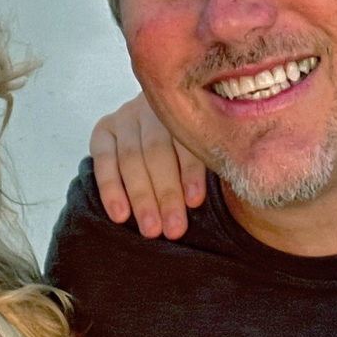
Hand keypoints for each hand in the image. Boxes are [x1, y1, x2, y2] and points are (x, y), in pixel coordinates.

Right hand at [89, 94, 208, 239]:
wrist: (158, 133)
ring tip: (151, 229)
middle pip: (157, 150)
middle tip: (173, 228)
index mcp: (188, 107)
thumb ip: (216, 161)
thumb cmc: (194, 153)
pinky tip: (120, 214)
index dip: (191, 171)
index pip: (187, 139)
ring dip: (141, 197)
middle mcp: (155, 107)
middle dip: (165, 192)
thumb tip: (234, 185)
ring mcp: (127, 116)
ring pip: (131, 157)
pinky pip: (103, 159)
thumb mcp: (209, 149)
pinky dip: (111, 189)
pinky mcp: (104, 129)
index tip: (195, 201)